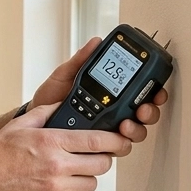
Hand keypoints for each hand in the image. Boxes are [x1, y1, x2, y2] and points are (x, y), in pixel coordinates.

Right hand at [0, 105, 131, 190]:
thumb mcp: (19, 124)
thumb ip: (45, 112)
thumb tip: (64, 106)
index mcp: (52, 142)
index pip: (99, 141)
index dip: (116, 140)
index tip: (122, 140)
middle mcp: (57, 166)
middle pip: (102, 165)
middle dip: (102, 159)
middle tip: (93, 155)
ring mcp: (55, 188)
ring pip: (91, 183)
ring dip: (86, 176)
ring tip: (71, 170)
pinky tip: (59, 184)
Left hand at [31, 38, 169, 141]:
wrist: (34, 120)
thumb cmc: (51, 97)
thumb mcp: (65, 75)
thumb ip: (80, 60)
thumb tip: (95, 42)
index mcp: (111, 93)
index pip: (141, 92)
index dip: (154, 92)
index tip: (155, 91)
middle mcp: (115, 112)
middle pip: (145, 114)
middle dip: (149, 112)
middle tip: (141, 110)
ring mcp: (109, 130)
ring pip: (135, 133)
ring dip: (136, 129)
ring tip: (124, 125)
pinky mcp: (99, 146)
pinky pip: (116, 148)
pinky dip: (119, 145)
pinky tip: (112, 139)